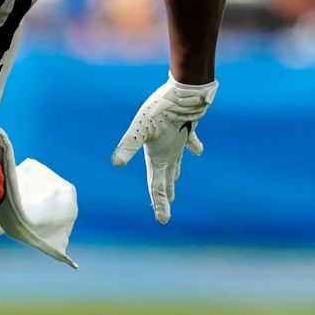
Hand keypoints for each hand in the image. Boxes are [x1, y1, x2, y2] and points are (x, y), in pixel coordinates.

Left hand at [111, 78, 216, 223]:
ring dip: (173, 178)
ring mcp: (179, 143)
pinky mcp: (185, 129)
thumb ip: (128, 146)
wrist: (186, 93)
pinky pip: (189, 142)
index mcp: (159, 158)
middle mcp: (170, 154)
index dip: (159, 204)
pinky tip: (198, 153)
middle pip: (166, 180)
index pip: (157, 186)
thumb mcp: (139, 128)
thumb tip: (115, 164)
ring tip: (174, 188)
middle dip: (164, 197)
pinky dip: (193, 147)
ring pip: (176, 165)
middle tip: (165, 216)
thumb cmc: (161, 110)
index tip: (163, 221)